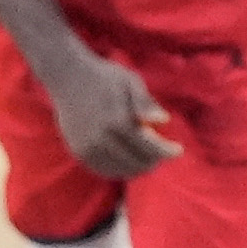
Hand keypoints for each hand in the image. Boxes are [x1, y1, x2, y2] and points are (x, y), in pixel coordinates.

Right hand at [47, 55, 178, 178]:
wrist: (67, 77)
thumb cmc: (104, 77)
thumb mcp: (130, 81)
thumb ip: (146, 102)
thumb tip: (164, 121)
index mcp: (117, 121)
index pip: (149, 147)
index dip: (167, 151)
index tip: (178, 150)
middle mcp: (101, 139)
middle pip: (136, 162)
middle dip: (153, 160)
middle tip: (162, 153)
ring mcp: (88, 148)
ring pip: (120, 170)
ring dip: (137, 167)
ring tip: (147, 158)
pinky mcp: (79, 152)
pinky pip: (103, 170)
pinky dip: (119, 169)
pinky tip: (128, 161)